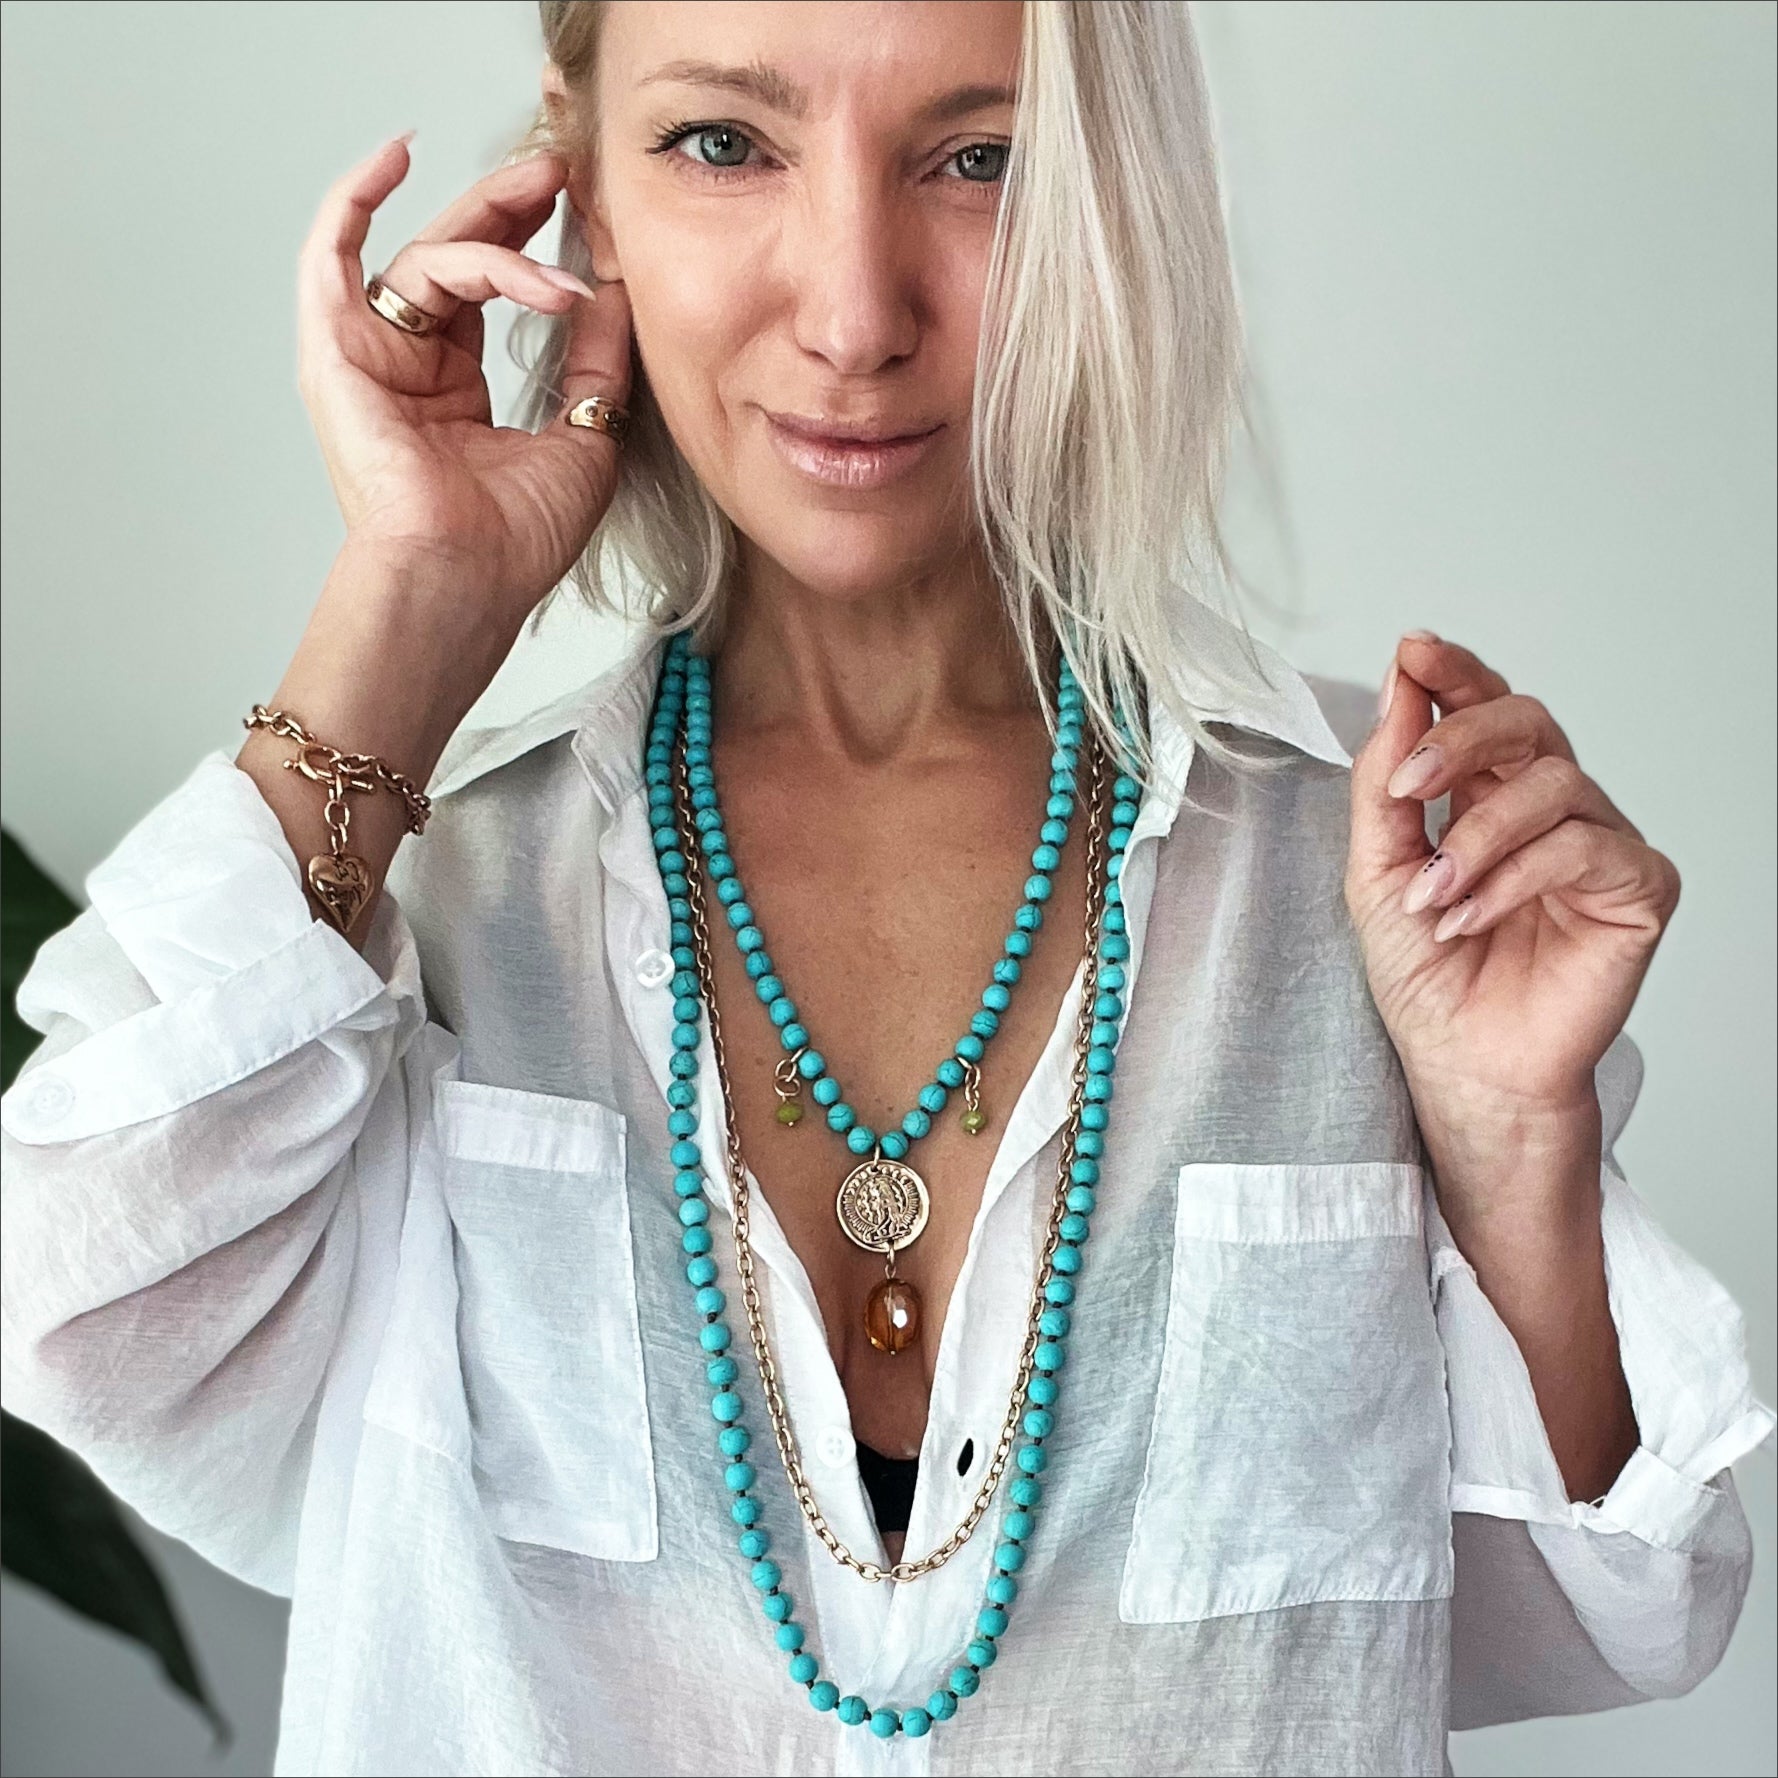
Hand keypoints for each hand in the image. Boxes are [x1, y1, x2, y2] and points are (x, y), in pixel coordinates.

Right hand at [296, 133, 632, 635]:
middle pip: (457, 258)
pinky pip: (332, 254)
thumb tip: (614, 293)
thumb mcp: (584, 435)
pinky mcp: (336, 351)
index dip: (536, 246)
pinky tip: (398, 154)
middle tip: (562, 170)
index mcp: (455, 390)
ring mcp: (368, 356)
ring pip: (428, 260)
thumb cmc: (514, 541)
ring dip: (495, 240)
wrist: (465, 578)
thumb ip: (596, 362)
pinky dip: (355, 199)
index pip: (491, 292)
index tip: (585, 212)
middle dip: (511, 207)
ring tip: (552, 232)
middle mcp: (408, 366)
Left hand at [1344, 632, 1681, 1144]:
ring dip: (1475, 839)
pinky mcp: (1637, 887)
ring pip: (1552, 784)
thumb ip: (1383, 783)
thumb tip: (1398, 684)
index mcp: (1487, 794)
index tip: (1413, 651)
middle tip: (1406, 784)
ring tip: (1431, 899)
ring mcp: (1599, 843)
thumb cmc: (1426, 977)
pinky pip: (1581, 847)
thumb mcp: (1376, 870)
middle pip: (1528, 720)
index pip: (1482, 708)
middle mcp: (1550, 808)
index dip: (1454, 673)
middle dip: (1461, 737)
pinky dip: (1513, 878)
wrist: (1462, 1063)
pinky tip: (1469, 917)